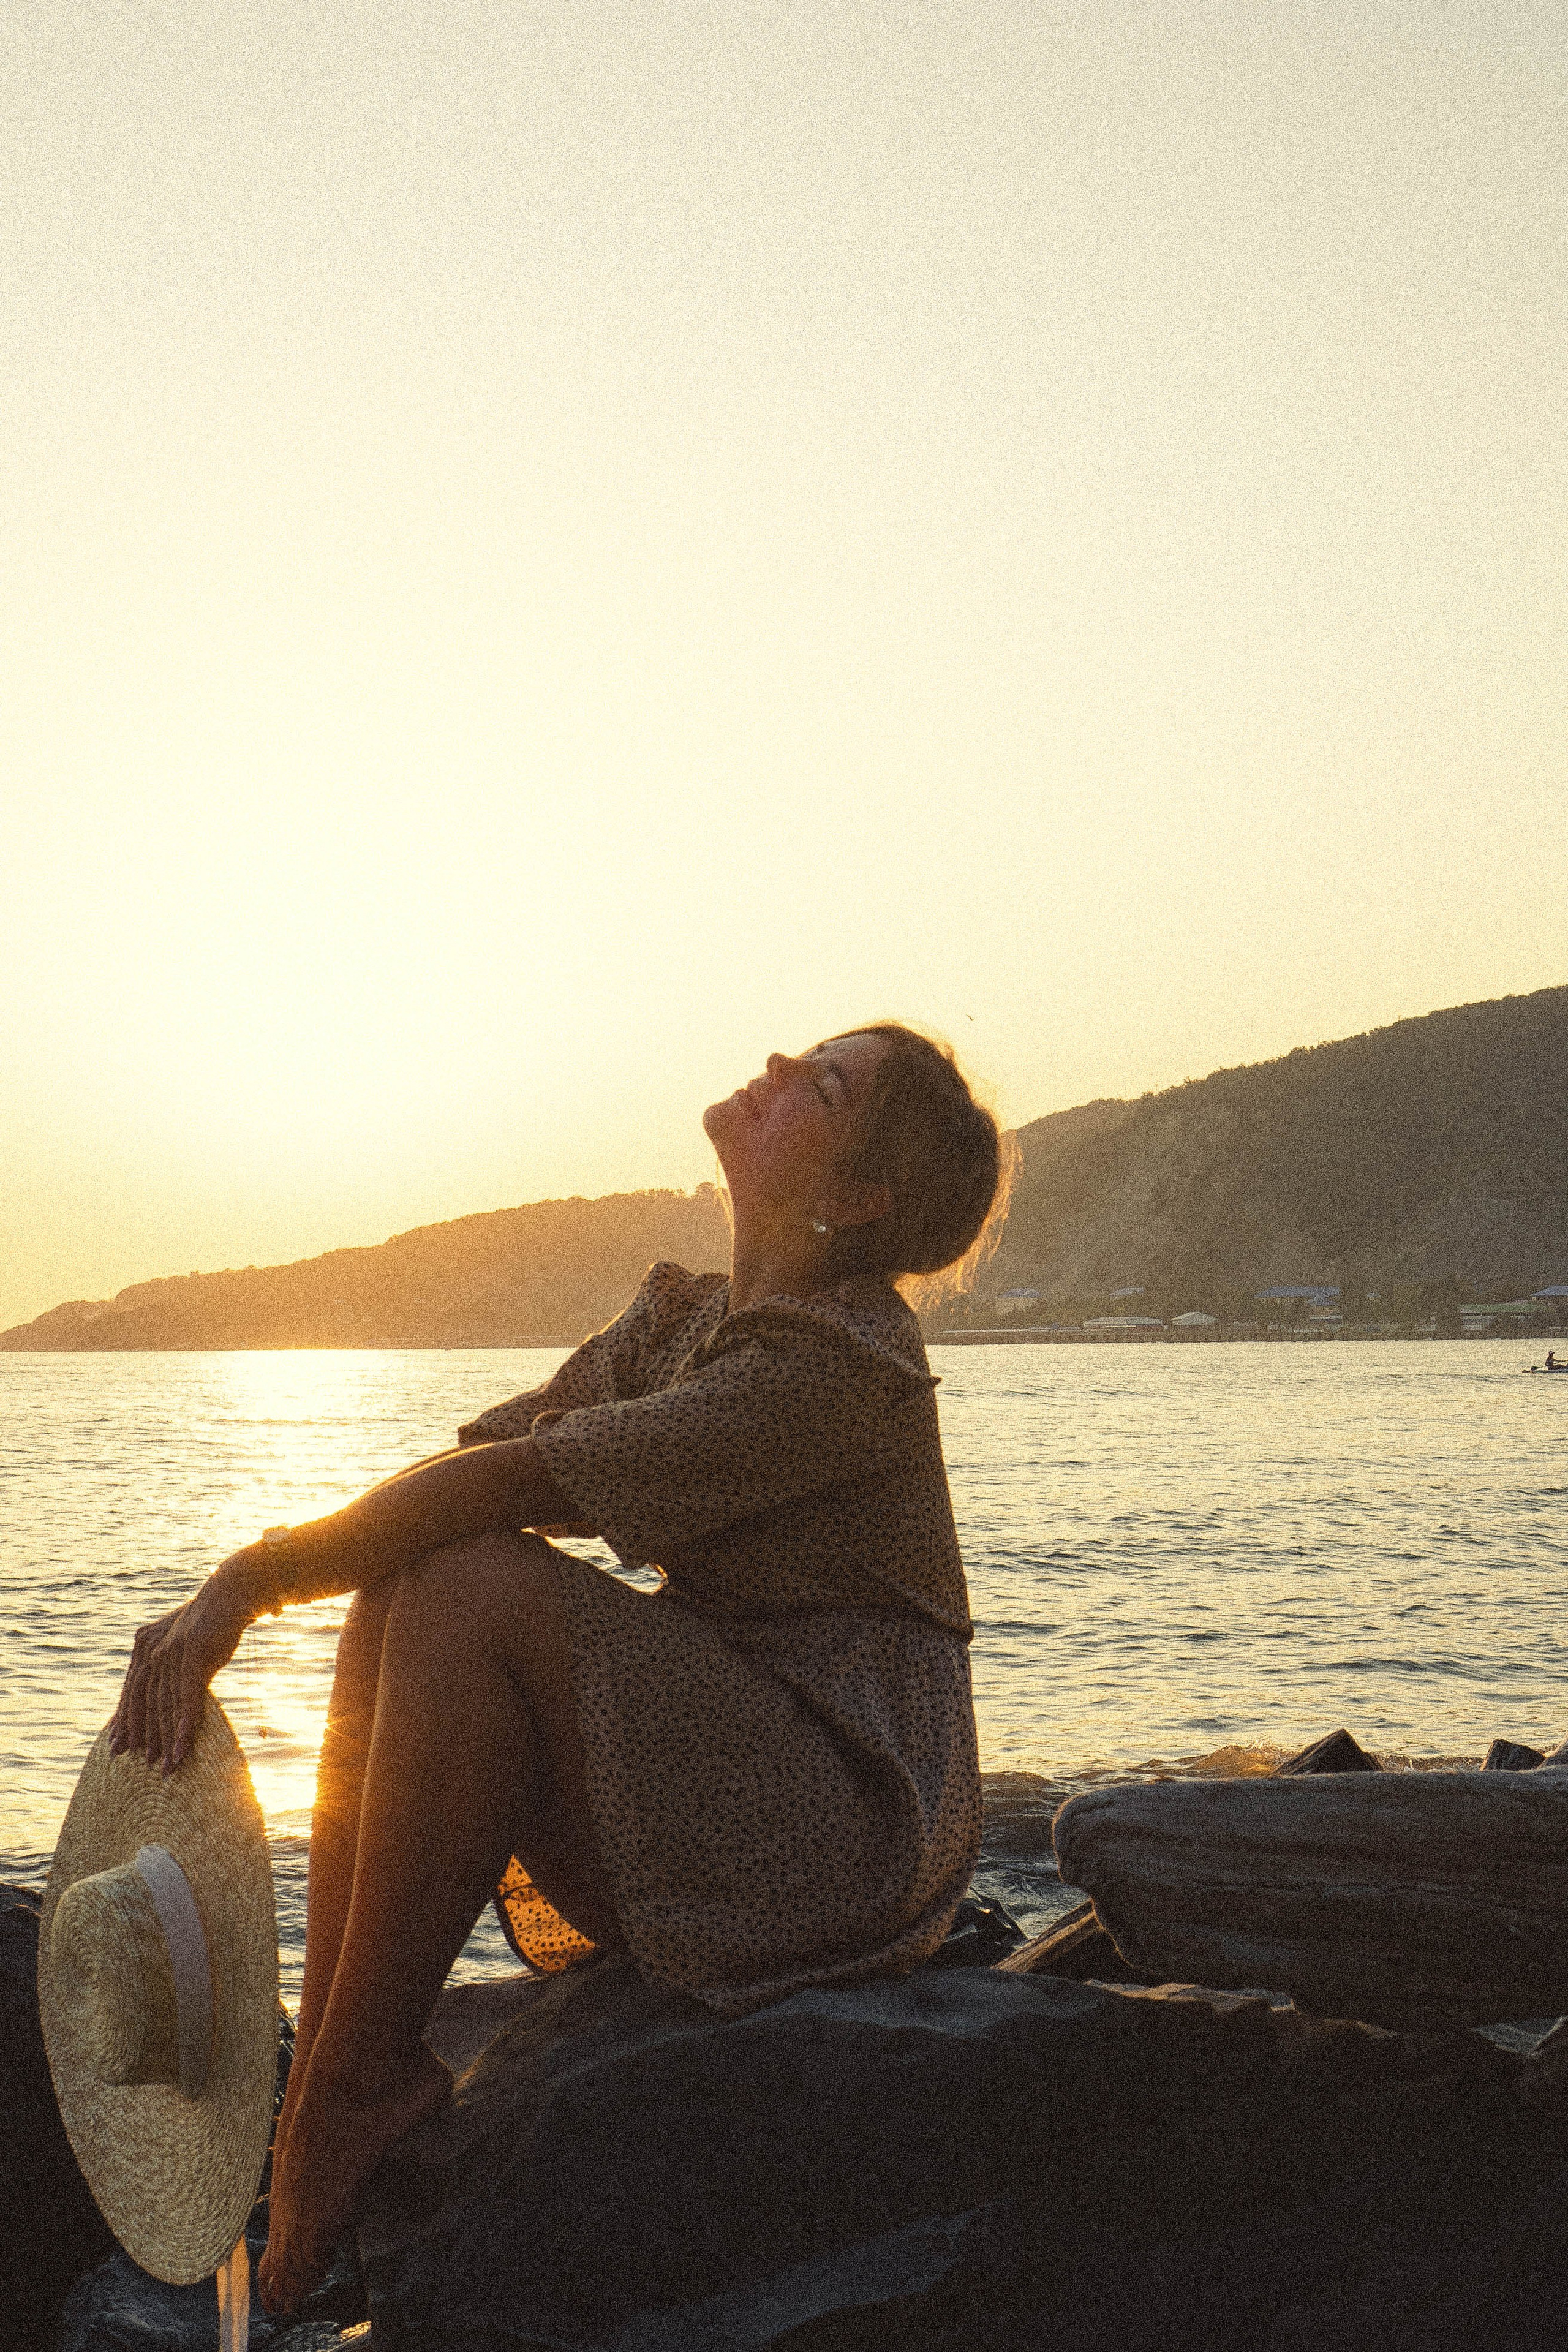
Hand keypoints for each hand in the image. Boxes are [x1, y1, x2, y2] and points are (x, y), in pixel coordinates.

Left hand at [109, 1557, 257, 1772]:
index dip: (124, 1721)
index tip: (118, 1748)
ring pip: (164, 1702)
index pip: (130, 1691)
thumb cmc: (210, 1624)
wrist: (233, 1594)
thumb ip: (166, 1667)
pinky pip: (186, 1694)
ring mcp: (170, 1650)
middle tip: (145, 1765)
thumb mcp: (182, 1646)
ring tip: (170, 1764)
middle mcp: (151, 1648)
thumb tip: (159, 1697)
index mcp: (143, 1645)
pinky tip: (185, 1742)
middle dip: (144, 1736)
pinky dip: (185, 1721)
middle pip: (144, 1701)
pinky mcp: (192, 1651)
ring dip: (167, 1737)